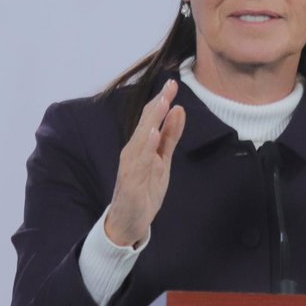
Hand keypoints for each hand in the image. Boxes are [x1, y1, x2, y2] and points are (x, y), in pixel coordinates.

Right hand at [104, 80, 186, 245]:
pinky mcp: (131, 182)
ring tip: (163, 103)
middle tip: (169, 86)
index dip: (162, 100)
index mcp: (141, 146)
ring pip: (142, 139)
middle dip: (158, 104)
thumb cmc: (144, 189)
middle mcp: (133, 152)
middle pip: (146, 124)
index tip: (173, 82)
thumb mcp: (162, 160)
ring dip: (152, 121)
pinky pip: (139, 162)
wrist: (127, 223)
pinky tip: (153, 135)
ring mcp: (131, 166)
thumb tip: (178, 109)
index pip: (151, 118)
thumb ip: (170, 136)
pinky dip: (146, 147)